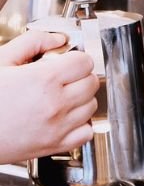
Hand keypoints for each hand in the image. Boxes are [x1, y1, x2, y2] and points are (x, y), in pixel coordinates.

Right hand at [0, 31, 99, 163]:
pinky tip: (65, 116)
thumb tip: (57, 39)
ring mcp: (59, 127)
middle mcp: (56, 104)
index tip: (67, 60)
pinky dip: (81, 124)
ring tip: (60, 95)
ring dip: (82, 98)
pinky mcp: (56, 145)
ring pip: (92, 106)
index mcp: (44, 80)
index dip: (76, 57)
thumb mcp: (1, 60)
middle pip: (91, 82)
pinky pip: (87, 132)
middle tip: (63, 76)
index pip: (85, 62)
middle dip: (80, 75)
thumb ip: (32, 42)